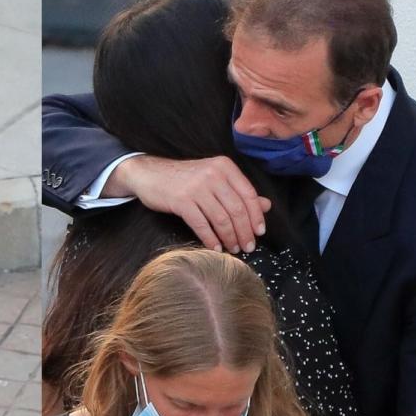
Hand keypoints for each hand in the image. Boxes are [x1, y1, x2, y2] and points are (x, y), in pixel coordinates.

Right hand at [108, 155, 271, 253]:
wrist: (150, 174)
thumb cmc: (184, 179)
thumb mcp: (214, 179)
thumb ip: (239, 191)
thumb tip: (266, 206)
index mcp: (224, 167)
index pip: (248, 194)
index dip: (256, 216)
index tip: (259, 233)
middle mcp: (212, 174)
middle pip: (237, 209)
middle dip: (244, 232)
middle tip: (248, 247)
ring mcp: (196, 187)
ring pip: (221, 219)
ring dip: (229, 238)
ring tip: (233, 249)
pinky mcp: (181, 201)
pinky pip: (201, 225)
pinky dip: (210, 239)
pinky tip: (215, 247)